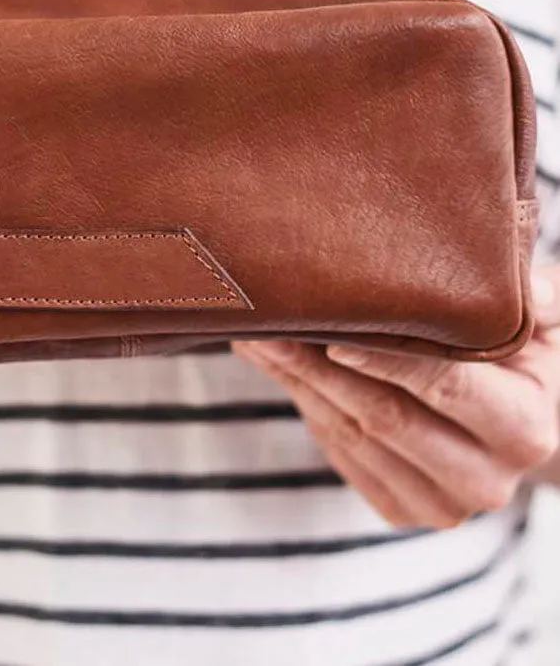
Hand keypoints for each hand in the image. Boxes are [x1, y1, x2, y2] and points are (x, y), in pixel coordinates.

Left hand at [234, 265, 559, 528]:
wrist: (513, 427)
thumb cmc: (523, 361)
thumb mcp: (543, 328)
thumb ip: (538, 301)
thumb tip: (520, 278)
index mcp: (523, 429)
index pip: (444, 385)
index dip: (384, 358)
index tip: (329, 332)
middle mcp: (484, 480)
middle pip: (383, 415)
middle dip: (316, 368)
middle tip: (268, 325)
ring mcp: (438, 504)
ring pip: (350, 435)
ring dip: (296, 383)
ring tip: (257, 337)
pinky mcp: (398, 509)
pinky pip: (338, 452)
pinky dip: (304, 405)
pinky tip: (277, 367)